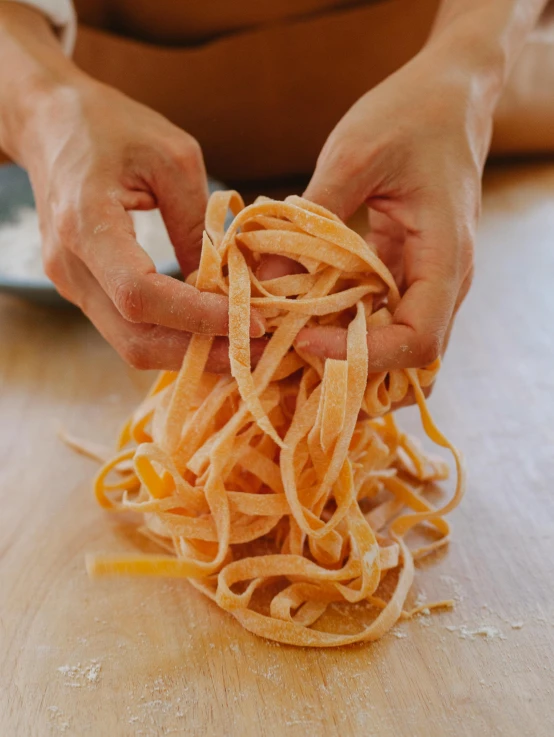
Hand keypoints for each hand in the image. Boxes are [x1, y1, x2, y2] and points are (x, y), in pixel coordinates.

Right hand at [20, 77, 264, 370]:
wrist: (49, 123)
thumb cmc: (110, 125)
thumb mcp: (173, 159)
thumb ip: (198, 224)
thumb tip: (228, 283)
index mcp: (85, 222)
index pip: (141, 295)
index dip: (199, 318)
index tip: (252, 321)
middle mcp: (70, 265)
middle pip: (135, 338)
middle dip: (200, 352)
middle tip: (257, 350)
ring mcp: (70, 283)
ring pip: (131, 344)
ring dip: (188, 352)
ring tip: (241, 345)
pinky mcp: (82, 288)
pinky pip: (128, 328)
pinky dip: (172, 336)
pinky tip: (209, 328)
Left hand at [295, 45, 492, 371]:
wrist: (449, 94)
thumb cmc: (409, 115)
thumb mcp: (352, 156)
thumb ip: (311, 221)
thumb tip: (263, 277)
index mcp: (445, 256)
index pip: (417, 340)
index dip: (363, 356)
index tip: (304, 342)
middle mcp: (445, 280)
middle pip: (410, 359)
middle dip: (354, 370)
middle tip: (293, 362)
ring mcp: (429, 279)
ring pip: (397, 345)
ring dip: (350, 355)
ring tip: (293, 350)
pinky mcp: (408, 271)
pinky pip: (383, 316)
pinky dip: (348, 327)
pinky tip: (306, 320)